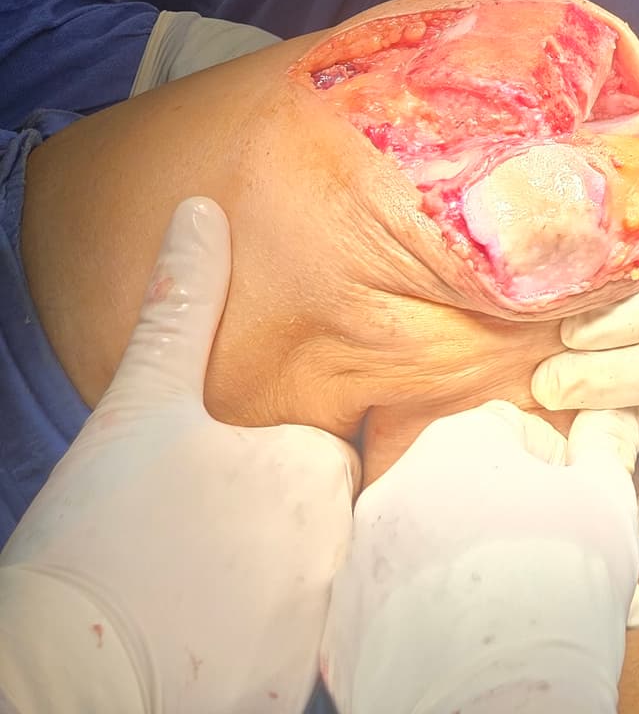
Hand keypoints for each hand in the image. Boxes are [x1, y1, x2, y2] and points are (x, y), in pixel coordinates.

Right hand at [0, 198, 357, 713]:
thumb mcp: (139, 406)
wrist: (62, 684)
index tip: (209, 479)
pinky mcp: (282, 692)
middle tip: (188, 532)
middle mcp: (337, 554)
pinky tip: (197, 634)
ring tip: (187, 583)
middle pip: (314, 519)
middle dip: (265, 522)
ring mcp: (313, 631)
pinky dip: (250, 644)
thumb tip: (200, 211)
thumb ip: (181, 308)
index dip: (264, 458)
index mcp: (317, 471)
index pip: (320, 450)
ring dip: (260, 582)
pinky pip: (284, 651)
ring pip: (301, 584)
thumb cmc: (100, 542)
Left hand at [322, 401, 638, 713]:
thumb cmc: (560, 584)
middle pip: (467, 494)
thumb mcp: (606, 498)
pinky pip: (397, 612)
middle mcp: (392, 492)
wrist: (499, 700)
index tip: (575, 511)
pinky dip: (431, 624)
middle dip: (515, 526)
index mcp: (454, 442)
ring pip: (430, 554)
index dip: (555, 470)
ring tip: (521, 615)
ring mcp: (360, 565)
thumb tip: (598, 432)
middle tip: (558, 570)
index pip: (511, 432)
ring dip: (474, 574)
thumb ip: (601, 451)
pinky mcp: (345, 632)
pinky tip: (475, 646)